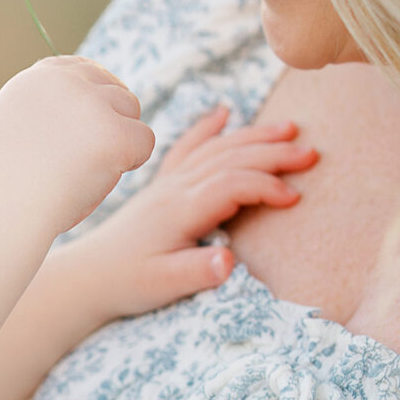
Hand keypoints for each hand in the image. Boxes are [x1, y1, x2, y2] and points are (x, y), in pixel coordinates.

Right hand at [0, 55, 153, 237]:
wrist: (2, 212)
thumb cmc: (9, 188)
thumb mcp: (18, 131)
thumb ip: (49, 110)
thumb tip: (92, 106)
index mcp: (35, 80)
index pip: (82, 69)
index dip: (94, 98)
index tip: (89, 127)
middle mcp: (62, 81)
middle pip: (112, 87)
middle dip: (110, 119)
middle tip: (88, 158)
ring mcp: (89, 104)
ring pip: (131, 109)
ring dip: (119, 140)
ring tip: (87, 172)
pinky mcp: (112, 132)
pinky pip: (145, 140)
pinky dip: (131, 163)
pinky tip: (99, 179)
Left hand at [77, 101, 317, 315]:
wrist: (88, 275)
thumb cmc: (128, 283)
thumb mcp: (163, 286)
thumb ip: (196, 273)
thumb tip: (229, 261)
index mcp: (180, 210)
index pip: (231, 185)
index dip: (265, 186)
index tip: (294, 197)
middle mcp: (175, 188)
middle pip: (230, 158)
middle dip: (272, 153)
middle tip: (311, 153)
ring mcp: (168, 183)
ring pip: (215, 149)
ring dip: (253, 137)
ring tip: (289, 129)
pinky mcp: (162, 186)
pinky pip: (187, 148)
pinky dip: (207, 128)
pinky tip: (224, 113)